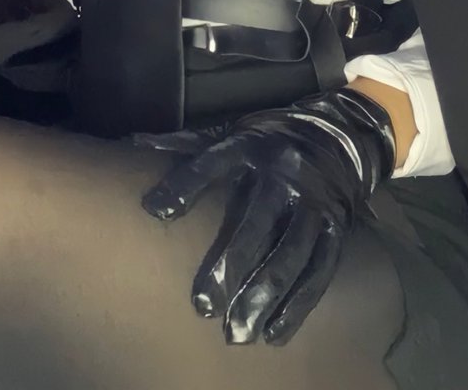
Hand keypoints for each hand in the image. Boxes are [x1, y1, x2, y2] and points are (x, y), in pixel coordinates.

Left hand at [135, 88, 395, 345]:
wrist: (336, 135)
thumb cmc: (266, 141)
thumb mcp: (229, 132)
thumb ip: (185, 145)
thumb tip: (131, 145)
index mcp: (249, 145)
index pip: (212, 163)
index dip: (185, 185)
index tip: (155, 211)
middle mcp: (283, 172)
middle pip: (256, 222)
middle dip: (231, 265)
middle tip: (203, 304)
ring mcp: (313, 202)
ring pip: (290, 254)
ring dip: (264, 296)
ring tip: (236, 331)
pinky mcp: (335, 227)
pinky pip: (319, 270)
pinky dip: (297, 305)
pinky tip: (273, 334)